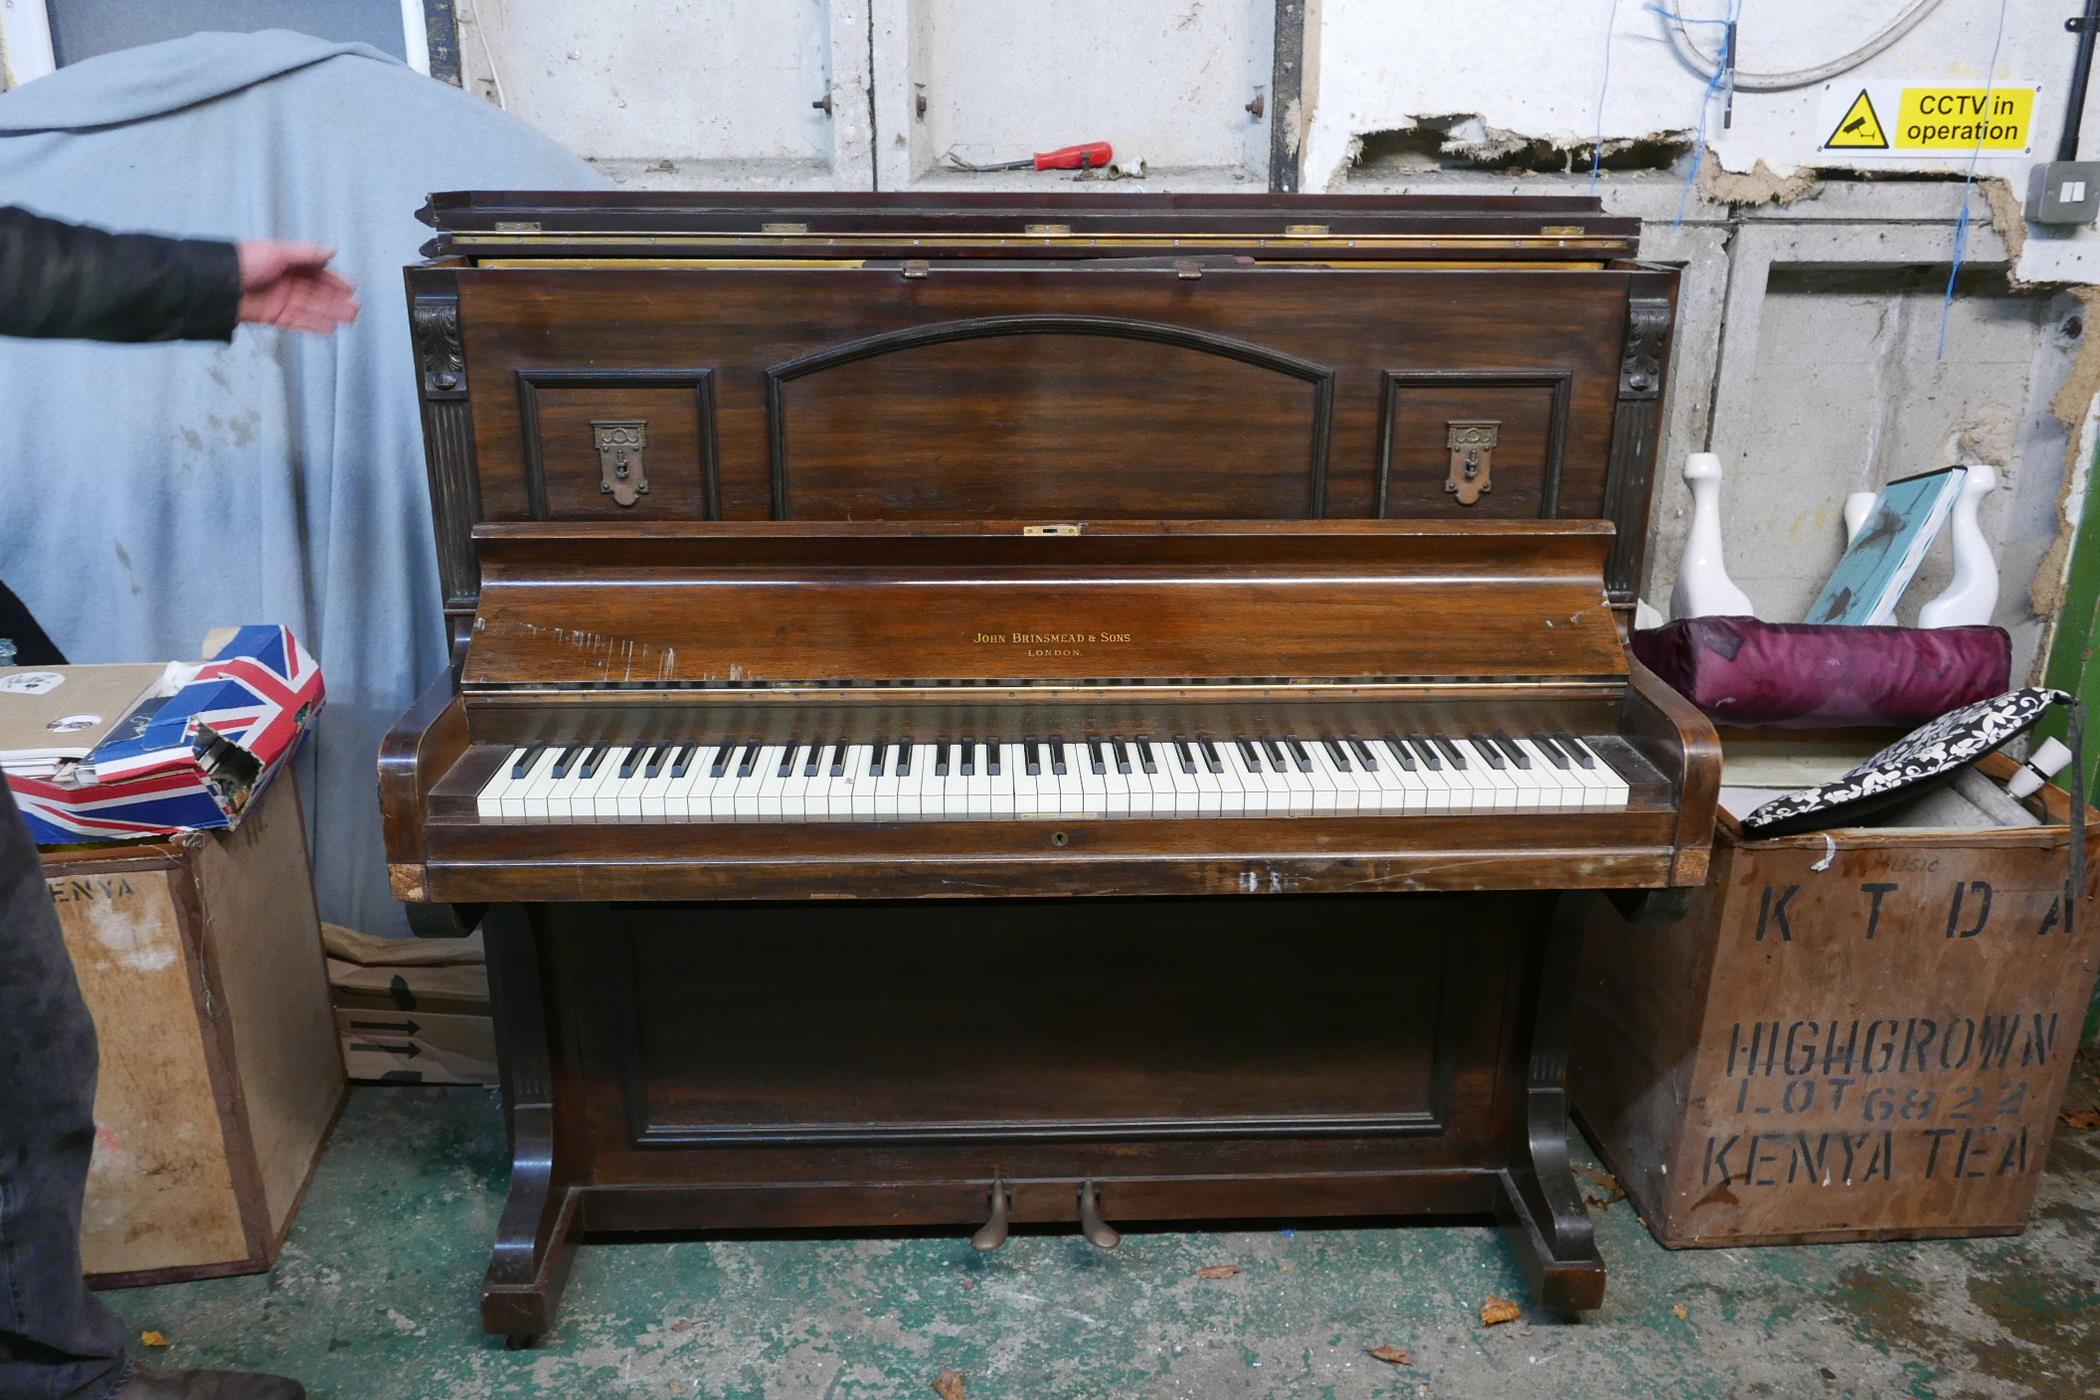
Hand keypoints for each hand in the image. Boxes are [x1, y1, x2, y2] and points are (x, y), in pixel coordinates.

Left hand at [235, 240, 359, 333]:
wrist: (218, 285)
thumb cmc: (242, 262)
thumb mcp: (278, 252)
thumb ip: (307, 253)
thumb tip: (332, 250)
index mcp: (288, 263)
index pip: (317, 273)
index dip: (334, 281)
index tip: (350, 288)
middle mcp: (286, 282)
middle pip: (317, 293)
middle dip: (337, 301)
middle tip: (355, 308)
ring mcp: (281, 300)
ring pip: (312, 309)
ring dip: (331, 314)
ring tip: (349, 320)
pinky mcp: (274, 315)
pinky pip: (299, 322)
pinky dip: (314, 325)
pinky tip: (329, 328)